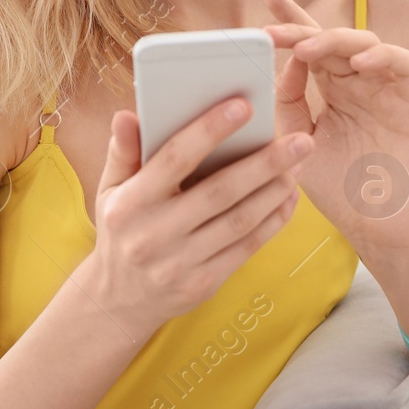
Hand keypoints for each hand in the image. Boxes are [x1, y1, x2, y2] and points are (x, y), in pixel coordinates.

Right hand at [79, 96, 312, 339]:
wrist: (119, 302)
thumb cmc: (121, 231)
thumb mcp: (110, 190)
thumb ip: (123, 151)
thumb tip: (127, 115)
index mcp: (130, 203)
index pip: (175, 159)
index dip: (210, 130)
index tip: (244, 106)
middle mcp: (154, 234)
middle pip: (220, 192)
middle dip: (265, 163)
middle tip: (299, 140)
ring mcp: (180, 263)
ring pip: (240, 221)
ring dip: (275, 191)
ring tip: (298, 164)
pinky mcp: (203, 284)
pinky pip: (246, 248)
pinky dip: (273, 221)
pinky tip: (288, 197)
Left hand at [262, 0, 408, 257]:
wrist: (377, 229)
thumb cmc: (338, 189)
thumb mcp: (297, 143)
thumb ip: (287, 103)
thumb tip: (285, 61)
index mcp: (332, 88)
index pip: (311, 45)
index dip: (292, 15)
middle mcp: (359, 82)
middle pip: (333, 39)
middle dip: (302, 30)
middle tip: (274, 33)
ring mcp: (387, 89)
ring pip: (367, 42)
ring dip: (336, 41)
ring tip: (307, 50)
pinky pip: (404, 64)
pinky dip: (383, 56)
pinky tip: (359, 63)